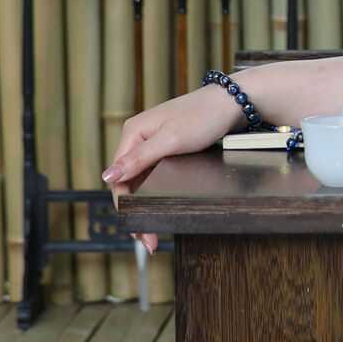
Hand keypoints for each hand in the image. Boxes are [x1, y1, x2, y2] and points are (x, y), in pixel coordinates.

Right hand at [103, 87, 240, 255]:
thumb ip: (140, 159)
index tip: (139, 232)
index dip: (126, 208)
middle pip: (128, 182)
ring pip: (141, 181)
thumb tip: (108, 176)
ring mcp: (154, 142)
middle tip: (148, 240)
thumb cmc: (204, 116)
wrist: (234, 101)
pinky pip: (155, 175)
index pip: (118, 178)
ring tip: (153, 231)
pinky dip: (155, 193)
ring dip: (144, 205)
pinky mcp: (169, 147)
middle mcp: (139, 138)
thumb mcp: (171, 140)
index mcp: (133, 133)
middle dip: (135, 212)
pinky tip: (160, 208)